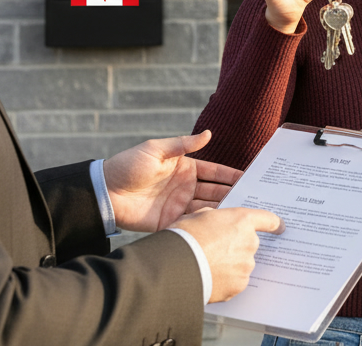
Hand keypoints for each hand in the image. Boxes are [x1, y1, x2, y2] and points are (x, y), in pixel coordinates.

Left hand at [102, 130, 242, 231]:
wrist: (105, 192)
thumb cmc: (128, 165)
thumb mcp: (156, 150)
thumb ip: (183, 144)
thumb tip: (208, 134)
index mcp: (185, 168)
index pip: (215, 172)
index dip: (232, 175)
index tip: (251, 178)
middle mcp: (186, 187)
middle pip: (216, 191)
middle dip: (235, 194)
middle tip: (256, 199)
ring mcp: (179, 205)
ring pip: (208, 208)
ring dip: (224, 210)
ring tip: (245, 214)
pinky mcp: (171, 222)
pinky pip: (193, 223)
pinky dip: (207, 225)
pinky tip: (222, 227)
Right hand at [171, 207, 284, 302]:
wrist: (176, 267)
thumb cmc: (184, 237)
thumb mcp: (198, 216)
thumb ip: (215, 218)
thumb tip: (216, 223)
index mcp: (242, 221)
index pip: (267, 220)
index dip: (274, 224)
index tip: (279, 228)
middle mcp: (250, 242)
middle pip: (250, 244)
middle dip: (236, 247)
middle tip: (215, 250)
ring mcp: (246, 266)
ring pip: (242, 264)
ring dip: (230, 265)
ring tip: (208, 266)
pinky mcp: (239, 285)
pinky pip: (235, 281)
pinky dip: (226, 281)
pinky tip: (210, 278)